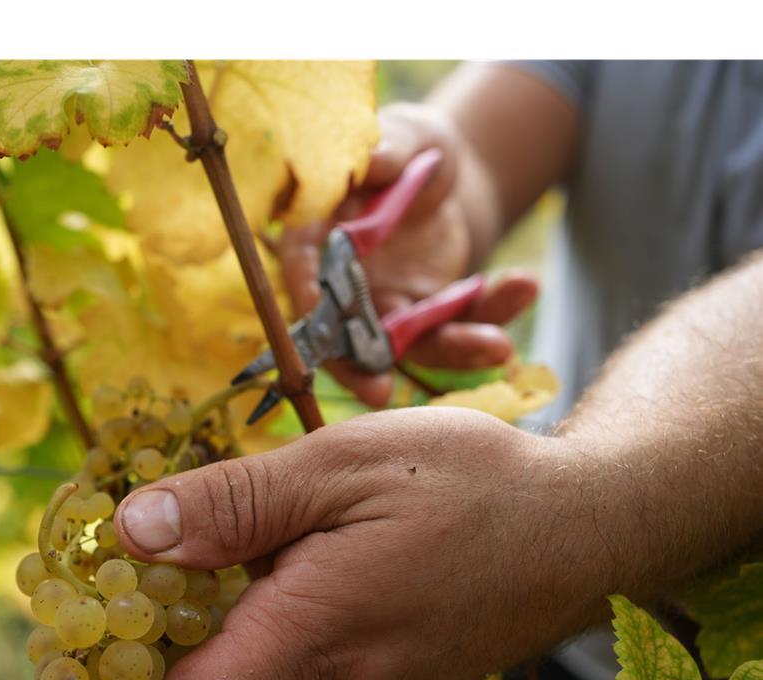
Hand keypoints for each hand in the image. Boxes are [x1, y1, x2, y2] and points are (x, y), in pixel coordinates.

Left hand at [114, 407, 604, 679]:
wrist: (583, 524)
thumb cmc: (470, 483)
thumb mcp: (342, 465)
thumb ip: (236, 502)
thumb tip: (135, 529)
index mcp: (310, 635)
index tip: (64, 649)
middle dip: (139, 668)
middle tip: (97, 605)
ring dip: (190, 654)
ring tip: (159, 583)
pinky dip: (245, 644)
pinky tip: (244, 581)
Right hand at [276, 104, 536, 406]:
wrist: (442, 171)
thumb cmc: (407, 146)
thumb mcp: (404, 135)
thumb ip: (388, 148)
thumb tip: (370, 162)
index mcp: (316, 236)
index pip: (302, 276)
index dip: (309, 305)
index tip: (326, 332)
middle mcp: (343, 284)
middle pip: (343, 335)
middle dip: (360, 368)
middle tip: (380, 395)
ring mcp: (385, 306)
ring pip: (410, 344)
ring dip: (453, 350)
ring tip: (500, 346)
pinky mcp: (428, 314)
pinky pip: (459, 325)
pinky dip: (492, 315)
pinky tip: (525, 286)